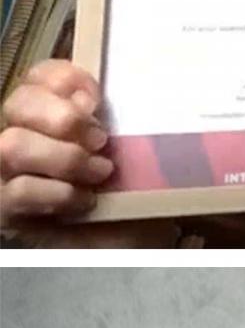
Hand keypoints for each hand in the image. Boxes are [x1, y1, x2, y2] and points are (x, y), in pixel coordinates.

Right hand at [0, 61, 180, 245]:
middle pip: (17, 104)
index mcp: (52, 117)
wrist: (135, 250)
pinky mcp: (9, 211)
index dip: (63, 78)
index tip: (98, 99)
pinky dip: (59, 193)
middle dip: (63, 118)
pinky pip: (19, 190)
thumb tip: (147, 97)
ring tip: (100, 173)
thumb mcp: (141, 155)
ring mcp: (9, 175)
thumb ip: (129, 123)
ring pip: (11, 146)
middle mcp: (24, 138)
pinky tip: (85, 201)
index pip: (37, 77)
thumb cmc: (136, 199)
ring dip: (64, 158)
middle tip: (102, 141)